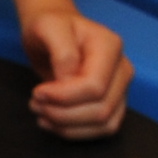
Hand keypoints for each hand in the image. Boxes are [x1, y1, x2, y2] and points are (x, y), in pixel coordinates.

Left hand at [23, 6, 130, 137]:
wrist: (53, 30)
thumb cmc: (51, 26)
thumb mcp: (48, 27)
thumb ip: (62, 52)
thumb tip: (69, 81)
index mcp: (110, 46)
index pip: (94, 86)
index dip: (64, 97)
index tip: (38, 92)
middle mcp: (122, 68)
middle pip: (101, 109)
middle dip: (63, 114)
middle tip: (35, 103)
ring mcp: (120, 88)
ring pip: (103, 123)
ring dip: (67, 126)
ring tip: (41, 112)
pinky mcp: (113, 104)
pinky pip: (102, 129)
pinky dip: (75, 131)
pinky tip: (52, 122)